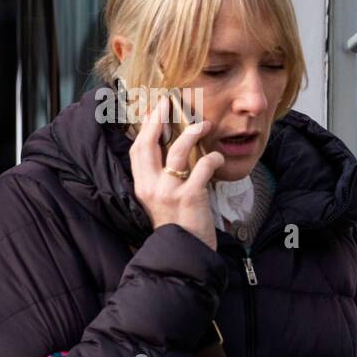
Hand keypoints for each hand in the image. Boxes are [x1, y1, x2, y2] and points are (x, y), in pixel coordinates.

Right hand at [130, 100, 225, 250]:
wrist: (186, 253)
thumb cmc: (178, 224)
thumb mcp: (161, 200)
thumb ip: (161, 178)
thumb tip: (170, 151)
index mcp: (142, 186)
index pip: (137, 150)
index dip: (144, 128)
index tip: (154, 110)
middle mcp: (151, 186)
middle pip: (148, 145)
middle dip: (158, 121)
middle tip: (169, 103)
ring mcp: (169, 191)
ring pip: (176, 153)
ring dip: (191, 134)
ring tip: (205, 124)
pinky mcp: (190, 197)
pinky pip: (201, 168)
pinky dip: (212, 159)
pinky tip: (219, 157)